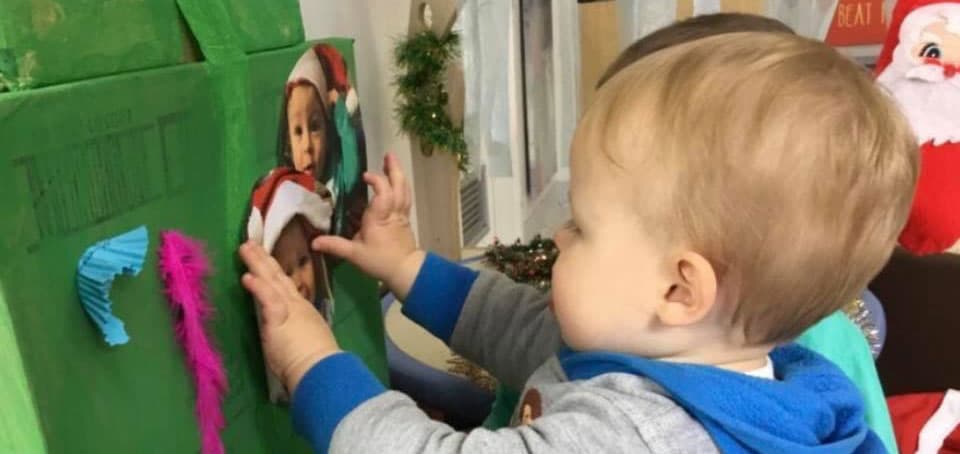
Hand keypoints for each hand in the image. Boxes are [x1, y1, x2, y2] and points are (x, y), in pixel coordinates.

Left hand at [239, 242, 339, 392]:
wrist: (323, 369)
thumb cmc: (316, 361)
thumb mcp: (306, 341)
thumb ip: (295, 333)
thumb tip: (290, 335)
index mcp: (302, 311)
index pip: (285, 288)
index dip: (274, 273)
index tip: (264, 260)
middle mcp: (297, 305)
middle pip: (278, 277)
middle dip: (264, 260)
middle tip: (250, 244)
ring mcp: (289, 309)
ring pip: (272, 281)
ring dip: (257, 264)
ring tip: (245, 248)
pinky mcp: (280, 317)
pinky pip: (267, 298)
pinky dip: (257, 286)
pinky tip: (247, 276)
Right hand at [312, 153, 424, 298]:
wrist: (406, 271)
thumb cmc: (380, 261)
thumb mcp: (354, 254)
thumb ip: (335, 245)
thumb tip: (313, 242)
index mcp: (379, 218)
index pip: (382, 193)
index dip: (377, 181)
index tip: (365, 177)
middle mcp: (392, 212)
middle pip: (397, 186)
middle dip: (393, 170)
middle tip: (388, 155)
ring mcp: (401, 215)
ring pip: (403, 190)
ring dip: (398, 175)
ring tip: (392, 161)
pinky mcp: (405, 219)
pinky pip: (405, 198)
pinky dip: (401, 186)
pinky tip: (397, 181)